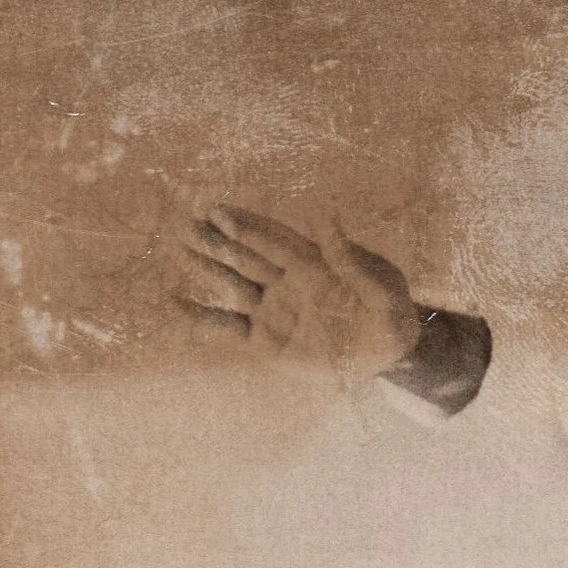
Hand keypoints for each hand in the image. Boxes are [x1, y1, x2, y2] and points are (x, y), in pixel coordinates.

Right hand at [177, 208, 423, 380]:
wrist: (389, 354)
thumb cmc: (392, 317)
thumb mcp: (383, 291)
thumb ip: (354, 262)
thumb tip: (327, 215)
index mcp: (312, 264)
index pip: (273, 241)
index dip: (248, 227)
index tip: (220, 212)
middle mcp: (287, 282)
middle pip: (246, 257)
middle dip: (219, 241)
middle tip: (188, 223)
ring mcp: (274, 311)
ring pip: (234, 285)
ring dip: (207, 268)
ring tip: (179, 248)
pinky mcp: (266, 341)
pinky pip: (228, 328)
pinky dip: (202, 318)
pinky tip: (175, 302)